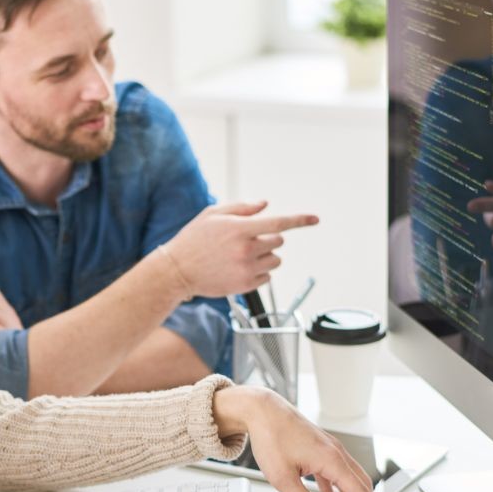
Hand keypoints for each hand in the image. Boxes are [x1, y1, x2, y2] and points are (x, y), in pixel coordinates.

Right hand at [163, 202, 318, 297]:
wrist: (177, 271)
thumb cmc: (193, 240)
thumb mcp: (212, 215)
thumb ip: (241, 208)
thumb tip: (265, 205)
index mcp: (240, 229)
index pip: (278, 223)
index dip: (300, 220)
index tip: (315, 219)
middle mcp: (246, 250)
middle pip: (278, 242)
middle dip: (268, 239)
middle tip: (247, 241)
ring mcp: (246, 269)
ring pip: (275, 260)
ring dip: (266, 256)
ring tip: (242, 256)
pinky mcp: (245, 286)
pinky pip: (267, 277)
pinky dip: (259, 272)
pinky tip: (239, 269)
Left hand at [212, 386, 387, 491]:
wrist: (262, 410)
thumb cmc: (271, 436)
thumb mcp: (282, 477)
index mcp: (331, 459)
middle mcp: (334, 452)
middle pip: (360, 483)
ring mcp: (327, 448)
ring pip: (349, 476)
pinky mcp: (318, 447)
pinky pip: (333, 471)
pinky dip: (337, 488)